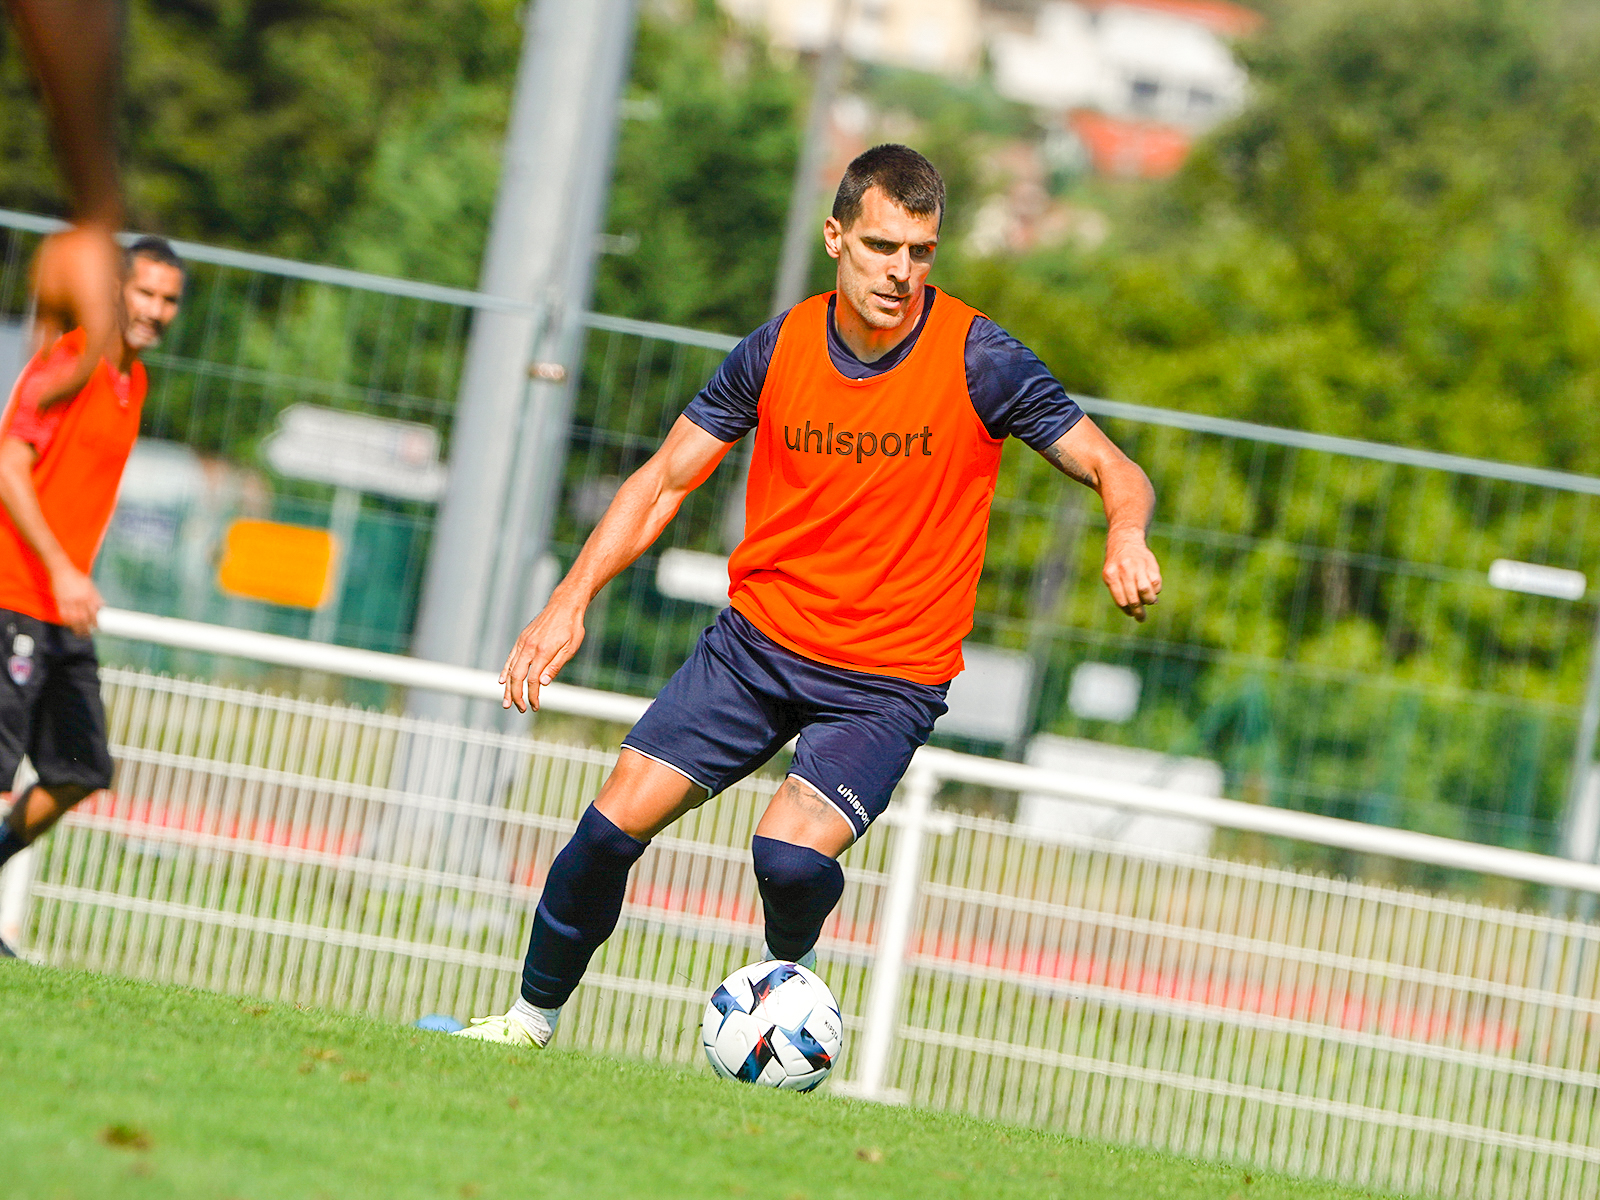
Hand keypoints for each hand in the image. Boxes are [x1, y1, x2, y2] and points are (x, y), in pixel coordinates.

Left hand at [29, 223, 119, 407]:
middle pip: (95, 377)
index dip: (59, 390)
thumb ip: (47, 329)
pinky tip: (69, 371)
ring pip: (103, 368)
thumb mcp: (47, 293)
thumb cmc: (69, 256)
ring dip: (81, 384)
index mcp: (99, 329)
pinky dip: (87, 365)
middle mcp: (114, 333)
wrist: (95, 228)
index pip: (81, 373)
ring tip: (56, 396)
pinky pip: (103, 351)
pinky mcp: (112, 320)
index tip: (37, 401)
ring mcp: (117, 327)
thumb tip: (45, 359)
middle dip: (71, 396)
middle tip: (46, 408)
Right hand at [50, 562, 101, 635]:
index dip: (95, 621)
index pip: (94, 612)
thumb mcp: (90, 585)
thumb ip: (96, 596)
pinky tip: (69, 626)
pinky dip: (66, 621)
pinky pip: (63, 614)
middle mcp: (79, 599)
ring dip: (76, 627)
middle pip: (84, 617)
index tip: (97, 627)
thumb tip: (103, 606)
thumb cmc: (77, 577)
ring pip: (73, 618)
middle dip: (86, 627)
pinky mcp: (59, 601)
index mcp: (88, 595)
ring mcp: (69, 601)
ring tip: (79, 634)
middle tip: (88, 634)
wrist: (62, 570)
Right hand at [499, 598, 585, 712]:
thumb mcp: (570, 648)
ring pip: (511, 669)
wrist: (563, 605)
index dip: (532, 696)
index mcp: (542, 652)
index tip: (535, 707)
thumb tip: (542, 684)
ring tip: (506, 702)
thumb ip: (555, 666)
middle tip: (519, 709)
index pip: (532, 680)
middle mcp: (529, 648)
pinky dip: (505, 671)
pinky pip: (510, 658)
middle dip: (517, 695)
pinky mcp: (521, 640)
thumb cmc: (571, 628)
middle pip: (517, 677)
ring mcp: (523, 643)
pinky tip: (502, 682)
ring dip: (508, 688)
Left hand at [1103, 530, 1161, 621]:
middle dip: (1139, 612)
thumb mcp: (1111, 576)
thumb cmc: (1116, 564)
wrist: (1125, 540)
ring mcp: (1138, 566)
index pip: (1121, 600)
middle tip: (1141, 618)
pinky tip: (1152, 588)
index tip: (1132, 615)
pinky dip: (1155, 590)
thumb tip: (1136, 610)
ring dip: (1149, 601)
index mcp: (1110, 575)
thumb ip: (1120, 592)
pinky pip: (1155, 583)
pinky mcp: (1150, 563)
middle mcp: (1123, 570)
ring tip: (1149, 601)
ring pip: (1146, 591)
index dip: (1128, 611)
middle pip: (1133, 598)